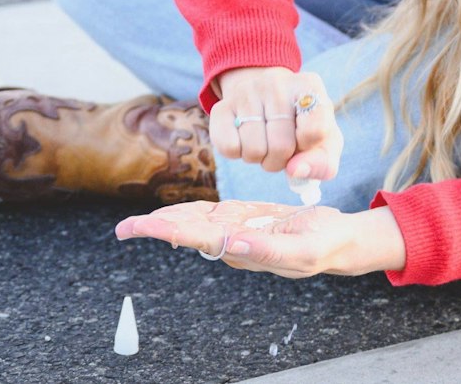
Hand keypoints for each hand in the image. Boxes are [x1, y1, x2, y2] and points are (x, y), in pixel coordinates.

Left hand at [115, 200, 406, 278]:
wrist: (338, 241)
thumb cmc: (323, 246)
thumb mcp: (301, 249)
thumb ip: (266, 248)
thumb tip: (229, 243)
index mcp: (243, 249)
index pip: (199, 239)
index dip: (170, 232)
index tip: (145, 229)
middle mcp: (234, 243)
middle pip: (188, 233)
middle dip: (155, 230)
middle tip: (123, 229)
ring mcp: (237, 231)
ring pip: (194, 223)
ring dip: (165, 221)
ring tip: (134, 225)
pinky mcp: (244, 220)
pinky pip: (210, 214)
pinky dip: (188, 211)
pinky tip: (171, 213)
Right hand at [209, 67, 341, 180]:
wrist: (265, 98)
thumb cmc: (300, 126)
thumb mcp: (323, 141)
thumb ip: (323, 162)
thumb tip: (295, 171)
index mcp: (309, 86)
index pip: (315, 129)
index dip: (308, 147)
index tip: (304, 140)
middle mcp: (277, 82)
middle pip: (282, 146)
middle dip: (281, 160)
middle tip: (281, 149)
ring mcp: (247, 92)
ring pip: (254, 150)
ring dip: (260, 159)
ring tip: (264, 142)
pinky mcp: (221, 106)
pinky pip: (229, 148)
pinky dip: (238, 154)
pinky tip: (245, 139)